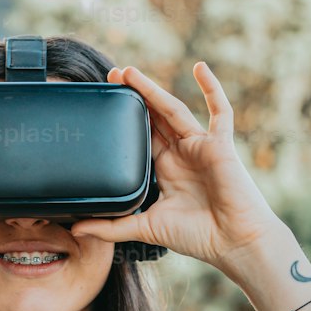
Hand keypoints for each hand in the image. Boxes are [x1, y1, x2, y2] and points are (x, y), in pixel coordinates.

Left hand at [70, 64, 309, 301]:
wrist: (234, 243)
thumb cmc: (198, 237)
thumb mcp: (146, 229)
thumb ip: (112, 228)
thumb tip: (76, 229)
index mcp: (165, 169)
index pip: (140, 136)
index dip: (124, 119)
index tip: (104, 102)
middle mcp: (181, 154)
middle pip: (153, 117)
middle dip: (134, 95)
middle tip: (111, 75)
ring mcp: (201, 146)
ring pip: (173, 110)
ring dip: (152, 90)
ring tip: (129, 72)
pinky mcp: (220, 145)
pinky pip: (220, 112)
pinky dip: (212, 89)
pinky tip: (199, 67)